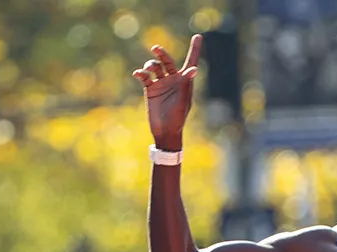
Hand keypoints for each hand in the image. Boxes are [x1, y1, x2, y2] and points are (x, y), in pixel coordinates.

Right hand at [132, 35, 201, 149]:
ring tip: (148, 71)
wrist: (165, 130)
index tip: (198, 36)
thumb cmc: (178, 117)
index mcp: (185, 81)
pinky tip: (139, 74)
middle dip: (162, 54)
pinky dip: (140, 73)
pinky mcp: (150, 89)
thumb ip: (186, 83)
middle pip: (167, 61)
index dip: (194, 49)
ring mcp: (161, 83)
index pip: (191, 62)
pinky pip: (144, 76)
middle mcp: (173, 80)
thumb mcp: (183, 100)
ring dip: (150, 65)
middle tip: (156, 48)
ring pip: (154, 67)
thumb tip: (193, 69)